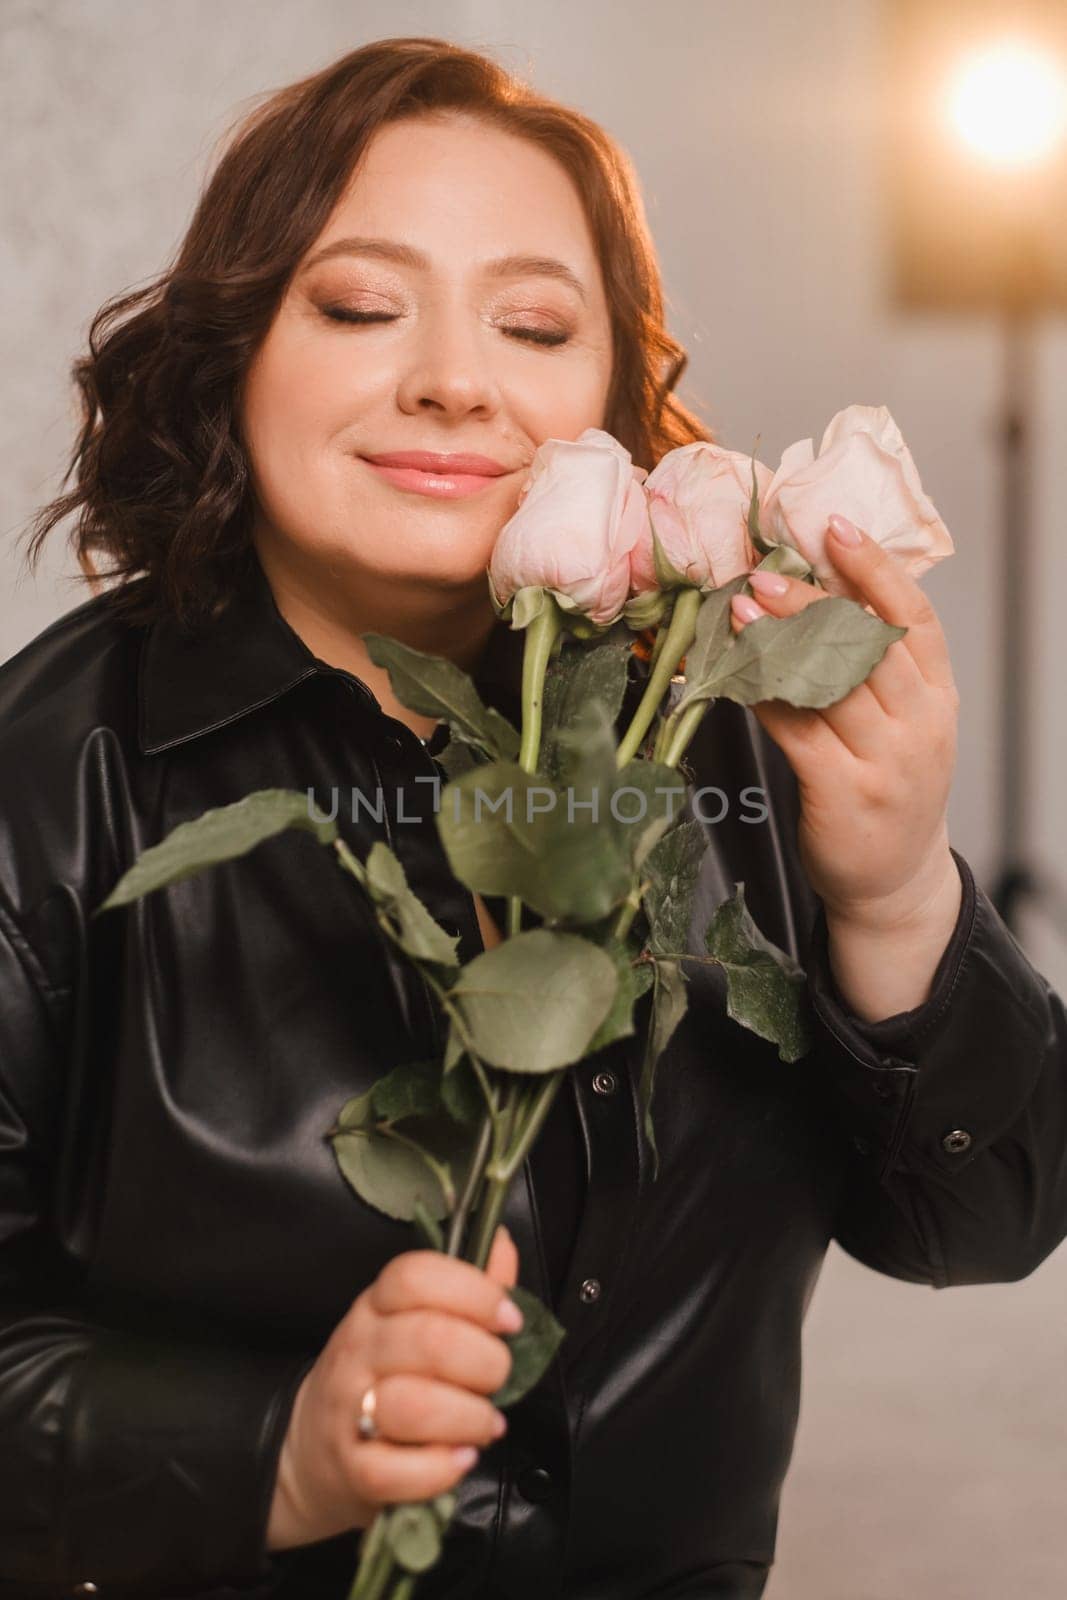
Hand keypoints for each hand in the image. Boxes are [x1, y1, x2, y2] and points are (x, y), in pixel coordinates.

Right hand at [266, 1224, 519, 1550]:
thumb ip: (468, 1286)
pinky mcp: (351, 1468)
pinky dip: (439, 1469)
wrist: (313, 1448)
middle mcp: (359, 1349)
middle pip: (428, 1339)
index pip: (414, 1276)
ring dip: (468, 1418)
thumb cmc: (384, 1376)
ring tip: (487, 1424)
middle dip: (485, 1361)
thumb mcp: (416, 1320)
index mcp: (378, 1305)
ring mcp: (350, 1409)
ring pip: (412, 1406)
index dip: (473, 1292)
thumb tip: (502, 1240)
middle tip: (499, 1378)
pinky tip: (461, 1459)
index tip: (509, 1319)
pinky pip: (394, 1471)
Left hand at [729, 513, 959, 929]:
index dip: (875, 568)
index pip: (914, 618)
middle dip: (814, 601)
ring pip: (829, 682)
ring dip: (780, 641)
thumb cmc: (888, 790)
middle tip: (766, 572)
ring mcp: (886, 760)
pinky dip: (764, 695)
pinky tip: (737, 673)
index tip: (836, 528)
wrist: (894, 882)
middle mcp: (922, 724)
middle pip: (866, 643)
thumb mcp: (904, 726)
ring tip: (742, 610)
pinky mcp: (844, 791)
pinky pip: (798, 729)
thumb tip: (820, 595)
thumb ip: (876, 671)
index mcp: (938, 698)